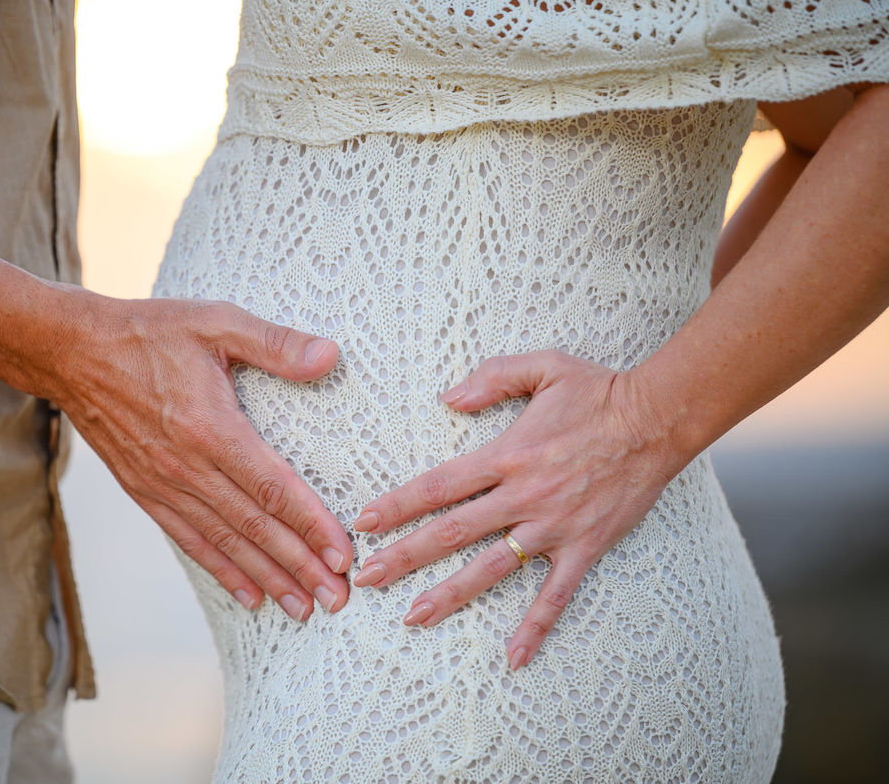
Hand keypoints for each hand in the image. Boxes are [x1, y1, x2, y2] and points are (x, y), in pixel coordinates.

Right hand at [49, 292, 352, 620]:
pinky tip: (249, 596)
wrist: (74, 352)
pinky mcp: (146, 492)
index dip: (310, 525)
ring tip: (303, 609)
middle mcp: (187, 466)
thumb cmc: (150, 333)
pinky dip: (222, 570)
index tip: (342, 555)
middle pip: (254, 527)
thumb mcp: (216, 321)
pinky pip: (190, 540)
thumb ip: (275, 343)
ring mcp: (164, 485)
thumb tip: (330, 355)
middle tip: (338, 599)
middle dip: (300, 566)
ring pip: (226, 543)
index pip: (272, 487)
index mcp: (211, 427)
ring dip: (267, 579)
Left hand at [350, 350, 679, 667]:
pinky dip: (535, 627)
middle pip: (452, 532)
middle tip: (365, 578)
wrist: (660, 418)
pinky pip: (556, 595)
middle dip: (404, 556)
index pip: (439, 485)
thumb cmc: (599, 390)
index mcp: (508, 454)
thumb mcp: (542, 366)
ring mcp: (554, 525)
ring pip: (492, 568)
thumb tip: (447, 399)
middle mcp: (524, 494)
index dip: (398, 505)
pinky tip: (513, 658)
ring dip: (450, 594)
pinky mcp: (585, 546)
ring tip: (413, 617)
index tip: (364, 523)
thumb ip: (491, 378)